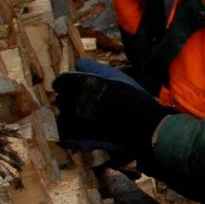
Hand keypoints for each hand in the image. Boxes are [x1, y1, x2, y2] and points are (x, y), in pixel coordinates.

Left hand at [53, 67, 170, 161]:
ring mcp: (74, 121)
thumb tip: (77, 64)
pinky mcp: (79, 139)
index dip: (69, 85)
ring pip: (63, 118)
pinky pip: (66, 137)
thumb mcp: (113, 75)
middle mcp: (72, 101)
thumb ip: (91, 67)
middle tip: (88, 106)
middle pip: (61, 100)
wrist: (145, 125)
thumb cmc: (131, 97)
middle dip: (70, 102)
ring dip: (72, 119)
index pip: (60, 82)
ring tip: (89, 121)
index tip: (78, 89)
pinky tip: (86, 134)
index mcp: (78, 83)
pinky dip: (73, 136)